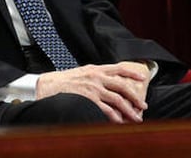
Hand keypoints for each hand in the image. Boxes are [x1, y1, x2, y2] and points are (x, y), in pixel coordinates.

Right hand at [35, 61, 150, 122]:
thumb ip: (96, 75)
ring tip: (136, 118)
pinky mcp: (88, 99)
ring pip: (117, 99)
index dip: (132, 73)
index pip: (119, 68)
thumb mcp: (83, 72)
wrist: (47, 85)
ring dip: (129, 110)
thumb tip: (108, 81)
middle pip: (122, 86)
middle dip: (135, 97)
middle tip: (143, 106)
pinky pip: (105, 109)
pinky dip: (114, 116)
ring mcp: (93, 88)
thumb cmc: (64, 81)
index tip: (142, 78)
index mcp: (97, 69)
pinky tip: (120, 122)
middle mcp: (97, 77)